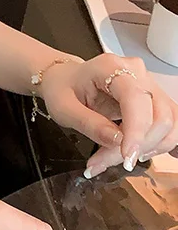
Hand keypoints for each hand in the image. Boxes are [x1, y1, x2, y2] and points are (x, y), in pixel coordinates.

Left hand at [39, 54, 177, 176]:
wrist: (65, 80)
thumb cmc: (62, 89)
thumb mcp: (63, 108)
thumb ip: (89, 124)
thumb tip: (118, 142)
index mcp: (111, 67)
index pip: (136, 99)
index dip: (136, 130)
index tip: (126, 156)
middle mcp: (137, 73)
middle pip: (158, 116)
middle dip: (136, 146)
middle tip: (103, 162)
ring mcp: (150, 86)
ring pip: (169, 125)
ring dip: (147, 149)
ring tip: (115, 158)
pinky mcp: (156, 101)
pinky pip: (169, 127)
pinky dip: (155, 145)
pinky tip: (133, 152)